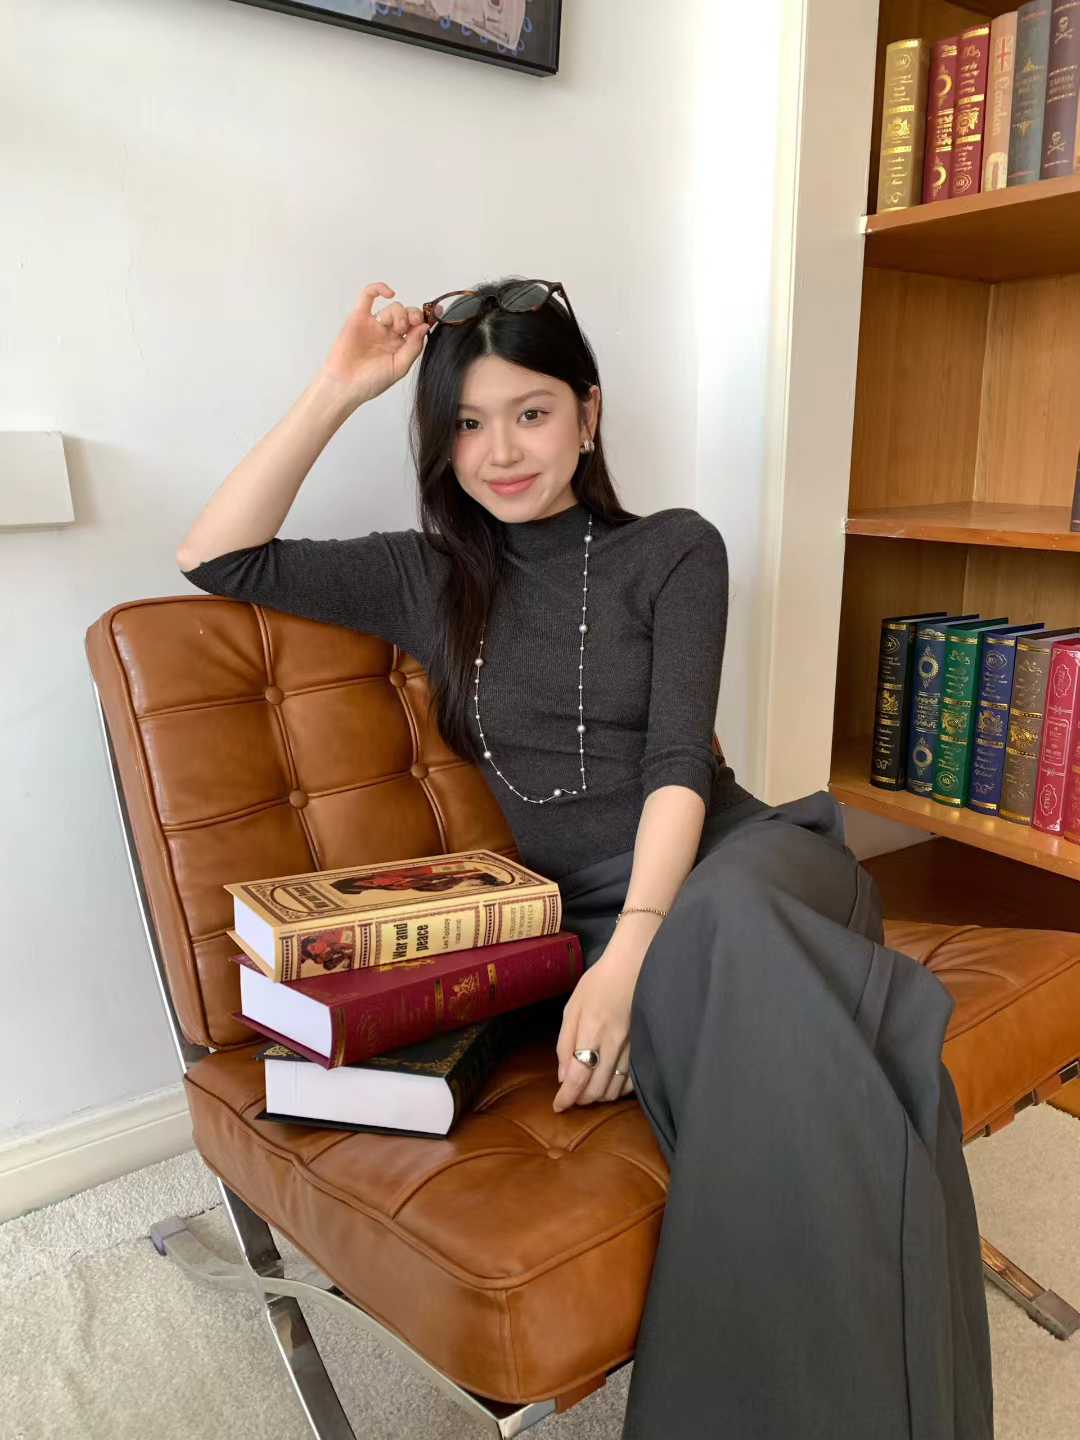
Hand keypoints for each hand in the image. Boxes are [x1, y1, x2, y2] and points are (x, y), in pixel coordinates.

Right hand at [320, 281, 430, 408]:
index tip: (430, 319)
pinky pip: (368, 296)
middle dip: (412, 316)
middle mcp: (388, 334)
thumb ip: (413, 347)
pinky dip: (378, 288)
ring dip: (398, 314)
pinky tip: (389, 293)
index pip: (416, 326)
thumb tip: (424, 326)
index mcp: (400, 345)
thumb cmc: (370, 382)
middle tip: (409, 325)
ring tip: (395, 328)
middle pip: (406, 314)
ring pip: (393, 307)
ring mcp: (374, 325)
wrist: (345, 385)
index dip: (423, 321)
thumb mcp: (399, 367)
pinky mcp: (359, 318)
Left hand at [553, 943, 646, 1110]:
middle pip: (596, 1088)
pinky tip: (608, 1083)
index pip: (578, 1075)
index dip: (567, 1097)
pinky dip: (617, 1089)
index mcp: (591, 1029)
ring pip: (614, 1089)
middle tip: (571, 1096)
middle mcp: (613, 1042)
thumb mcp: (572, 1007)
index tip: (558, 1106)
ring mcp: (631, 1047)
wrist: (634, 967)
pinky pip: (631, 1082)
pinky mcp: (643, 1048)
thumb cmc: (598, 984)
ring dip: (597, 1096)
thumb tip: (563, 1077)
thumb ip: (565, 1043)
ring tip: (587, 1090)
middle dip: (580, 1099)